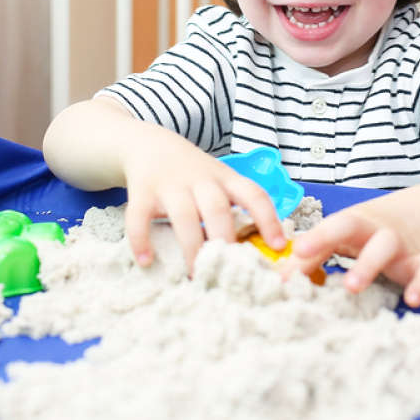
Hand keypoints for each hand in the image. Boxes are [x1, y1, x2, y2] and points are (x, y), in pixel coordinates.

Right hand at [124, 146, 285, 271]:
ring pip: (184, 216)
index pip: (254, 194)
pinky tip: (146, 261)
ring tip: (195, 275)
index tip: (279, 246)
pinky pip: (139, 217)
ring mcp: (170, 185)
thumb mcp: (219, 180)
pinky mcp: (142, 191)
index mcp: (226, 179)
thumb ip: (234, 208)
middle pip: (217, 209)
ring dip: (191, 247)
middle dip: (225, 240)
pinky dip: (141, 239)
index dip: (269, 219)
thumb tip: (259, 252)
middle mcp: (200, 180)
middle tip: (230, 272)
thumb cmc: (192, 173)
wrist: (148, 144)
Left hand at [283, 207, 419, 307]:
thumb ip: (311, 257)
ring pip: (386, 247)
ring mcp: (399, 243)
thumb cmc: (364, 232)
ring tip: (352, 288)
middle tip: (328, 275)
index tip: (298, 251)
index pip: (332, 225)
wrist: (416, 216)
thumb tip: (280, 280)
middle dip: (334, 242)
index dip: (316, 237)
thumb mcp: (338, 238)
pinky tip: (412, 300)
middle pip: (356, 228)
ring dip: (369, 265)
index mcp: (351, 223)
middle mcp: (373, 229)